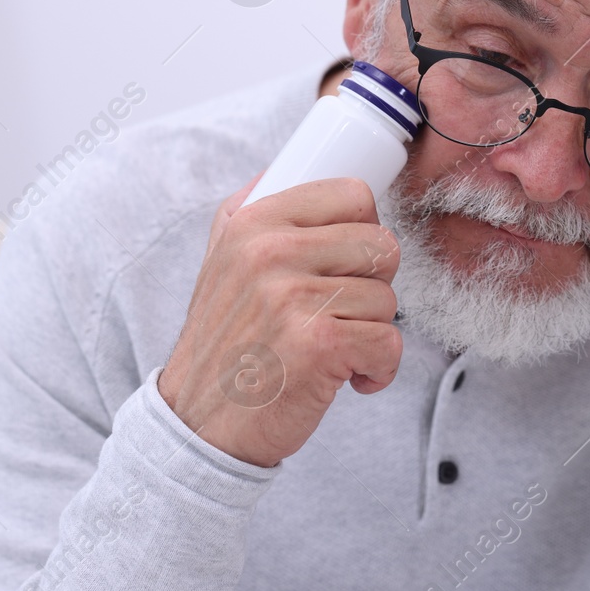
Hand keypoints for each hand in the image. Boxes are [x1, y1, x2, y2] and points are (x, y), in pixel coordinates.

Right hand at [157, 176, 402, 466]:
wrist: (200, 423)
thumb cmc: (225, 342)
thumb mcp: (222, 259)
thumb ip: (257, 212)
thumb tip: (300, 167)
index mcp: (253, 221)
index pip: (352, 194)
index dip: (365, 230)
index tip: (350, 262)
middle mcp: (271, 252)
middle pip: (381, 245)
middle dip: (373, 286)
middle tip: (341, 313)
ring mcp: (293, 297)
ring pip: (388, 298)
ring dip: (371, 332)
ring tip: (333, 347)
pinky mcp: (318, 344)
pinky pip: (389, 343)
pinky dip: (378, 369)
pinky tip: (349, 378)